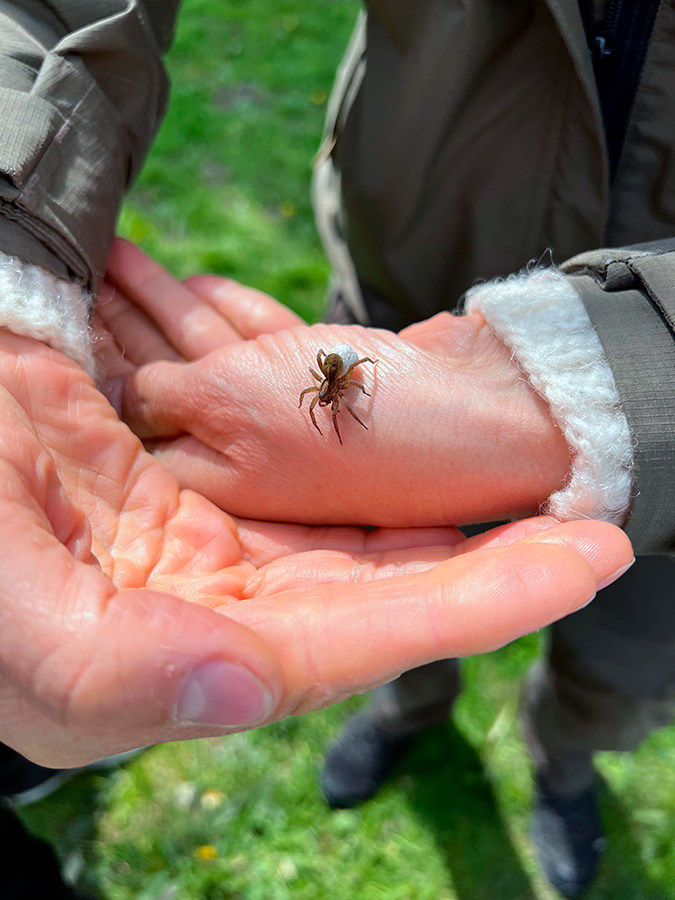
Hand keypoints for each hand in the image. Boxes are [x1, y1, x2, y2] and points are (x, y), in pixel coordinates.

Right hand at [0, 331, 630, 766]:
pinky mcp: (198, 471)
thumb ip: (111, 671)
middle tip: (592, 511)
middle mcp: (215, 598)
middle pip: (378, 572)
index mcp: (182, 652)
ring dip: (432, 480)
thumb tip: (243, 690)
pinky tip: (412, 406)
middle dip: (487, 548)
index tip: (581, 563)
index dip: (474, 603)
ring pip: (348, 508)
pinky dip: (356, 433)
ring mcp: (210, 527)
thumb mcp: (13, 614)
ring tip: (524, 452)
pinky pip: (297, 451)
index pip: (358, 634)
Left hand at [99, 240, 571, 527]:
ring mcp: (295, 427)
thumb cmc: (352, 418)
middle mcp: (250, 467)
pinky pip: (265, 350)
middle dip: (125, 327)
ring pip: (214, 360)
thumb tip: (131, 389)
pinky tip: (197, 283)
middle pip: (168, 387)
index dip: (98, 367)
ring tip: (119, 252)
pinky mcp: (335, 390)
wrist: (492, 411)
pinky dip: (232, 315)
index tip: (65, 317)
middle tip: (85, 270)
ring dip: (167, 306)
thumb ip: (163, 393)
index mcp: (214, 488)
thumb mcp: (228, 406)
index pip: (133, 424)